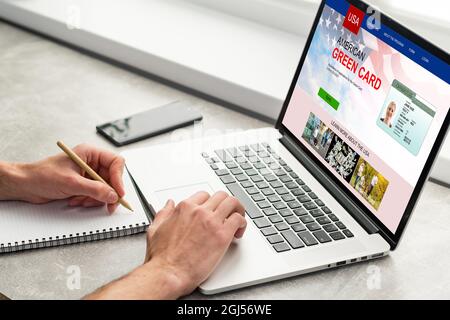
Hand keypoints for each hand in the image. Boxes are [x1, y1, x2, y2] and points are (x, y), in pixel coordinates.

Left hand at [4, 144, 124, 212]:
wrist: (26, 185)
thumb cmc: (42, 175)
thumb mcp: (71, 183)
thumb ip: (94, 189)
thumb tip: (113, 195)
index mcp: (90, 153)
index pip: (115, 163)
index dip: (119, 178)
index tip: (118, 192)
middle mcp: (92, 162)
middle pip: (113, 178)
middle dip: (108, 193)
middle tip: (109, 205)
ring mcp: (88, 174)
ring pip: (105, 189)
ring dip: (95, 199)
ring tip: (81, 200)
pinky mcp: (84, 185)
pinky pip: (96, 195)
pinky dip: (89, 201)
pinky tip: (75, 200)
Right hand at [84, 191, 246, 299]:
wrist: (169, 273)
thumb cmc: (162, 257)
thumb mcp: (155, 229)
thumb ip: (163, 213)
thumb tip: (169, 204)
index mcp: (184, 208)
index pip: (204, 195)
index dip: (211, 203)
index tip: (213, 211)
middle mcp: (199, 211)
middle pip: (221, 196)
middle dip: (226, 203)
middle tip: (229, 213)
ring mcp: (211, 221)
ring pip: (232, 203)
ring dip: (237, 210)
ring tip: (237, 220)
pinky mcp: (222, 235)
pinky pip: (238, 219)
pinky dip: (242, 223)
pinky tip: (238, 232)